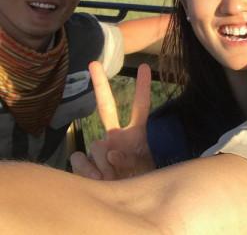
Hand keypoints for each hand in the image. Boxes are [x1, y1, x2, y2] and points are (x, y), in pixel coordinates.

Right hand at [70, 61, 155, 179]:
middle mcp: (116, 136)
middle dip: (100, 85)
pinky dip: (88, 172)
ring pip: (95, 146)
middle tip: (93, 63)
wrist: (124, 203)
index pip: (140, 108)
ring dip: (103, 165)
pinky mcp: (84, 161)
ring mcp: (100, 147)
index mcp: (136, 134)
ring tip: (113, 178)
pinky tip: (97, 180)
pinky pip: (80, 160)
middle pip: (106, 107)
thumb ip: (130, 160)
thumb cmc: (140, 182)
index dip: (142, 88)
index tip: (145, 66)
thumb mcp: (143, 170)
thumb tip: (110, 153)